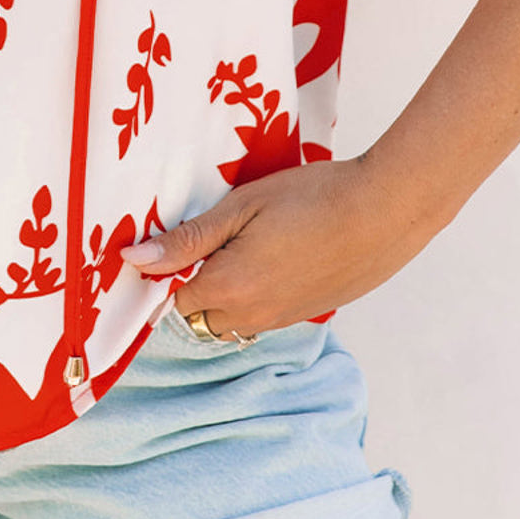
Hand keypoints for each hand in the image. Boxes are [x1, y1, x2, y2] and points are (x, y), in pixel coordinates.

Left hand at [119, 155, 412, 337]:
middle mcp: (253, 316)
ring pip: (235, 320)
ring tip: (251, 242)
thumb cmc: (312, 198)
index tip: (183, 238)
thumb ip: (188, 239)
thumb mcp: (242, 207)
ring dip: (230, 292)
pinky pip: (265, 316)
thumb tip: (134, 261)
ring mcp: (284, 319)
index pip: (174, 299)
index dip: (173, 268)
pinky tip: (279, 253)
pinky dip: (260, 293)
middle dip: (199, 285)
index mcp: (229, 289)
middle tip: (217, 237)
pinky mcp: (308, 314)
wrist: (385, 210)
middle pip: (202, 316)